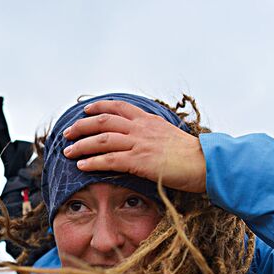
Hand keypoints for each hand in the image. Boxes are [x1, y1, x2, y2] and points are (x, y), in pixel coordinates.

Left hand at [63, 100, 206, 192]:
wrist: (206, 163)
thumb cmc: (193, 156)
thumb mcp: (172, 138)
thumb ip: (156, 136)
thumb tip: (150, 142)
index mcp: (149, 121)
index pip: (119, 107)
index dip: (99, 107)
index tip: (85, 111)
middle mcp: (141, 128)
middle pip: (103, 121)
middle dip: (81, 126)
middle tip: (67, 133)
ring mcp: (139, 144)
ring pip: (102, 139)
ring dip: (81, 145)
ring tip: (67, 152)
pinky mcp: (139, 161)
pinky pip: (109, 160)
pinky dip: (92, 162)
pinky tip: (81, 165)